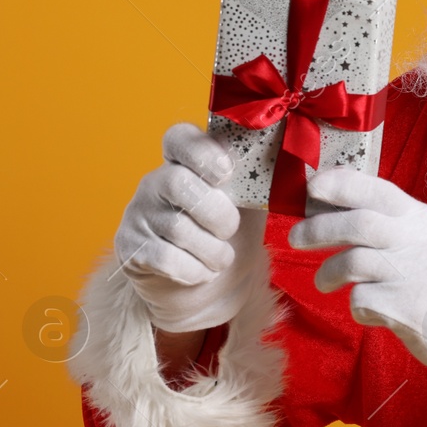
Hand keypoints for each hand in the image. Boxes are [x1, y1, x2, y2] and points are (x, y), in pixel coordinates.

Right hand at [114, 123, 267, 332]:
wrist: (207, 288)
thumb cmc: (228, 235)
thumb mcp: (249, 203)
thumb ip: (260, 181)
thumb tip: (295, 168)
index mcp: (185, 162)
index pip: (179, 137)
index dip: (202, 152)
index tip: (226, 172)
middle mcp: (155, 182)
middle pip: (178, 182)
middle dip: (216, 213)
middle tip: (230, 230)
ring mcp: (138, 214)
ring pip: (176, 226)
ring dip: (212, 250)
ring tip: (221, 258)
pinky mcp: (130, 248)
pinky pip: (164, 257)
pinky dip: (194, 270)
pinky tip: (201, 272)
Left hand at [288, 167, 426, 383]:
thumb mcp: (423, 237)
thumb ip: (386, 221)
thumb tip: (326, 207)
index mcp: (419, 219)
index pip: (376, 190)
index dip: (340, 184)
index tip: (312, 186)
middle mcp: (414, 241)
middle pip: (358, 224)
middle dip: (318, 228)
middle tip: (296, 238)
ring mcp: (408, 275)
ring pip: (351, 262)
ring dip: (327, 272)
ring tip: (324, 282)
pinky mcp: (400, 308)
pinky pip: (360, 300)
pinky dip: (356, 306)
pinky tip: (369, 309)